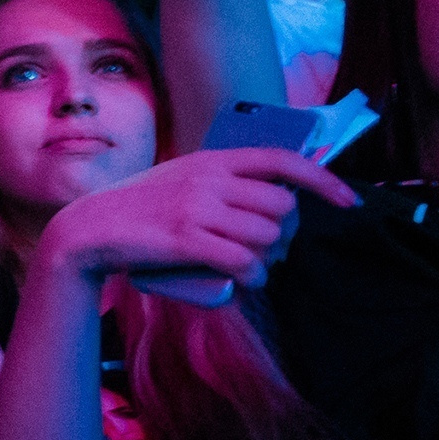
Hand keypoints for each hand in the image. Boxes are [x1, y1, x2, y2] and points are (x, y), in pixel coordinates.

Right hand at [36, 146, 356, 289]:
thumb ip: (222, 181)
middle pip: (281, 207)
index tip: (349, 200)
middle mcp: (208, 180)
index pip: (282, 160)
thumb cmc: (140, 209)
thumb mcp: (181, 180)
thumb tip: (279, 198)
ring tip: (252, 265)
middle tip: (270, 248)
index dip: (323, 180)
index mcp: (211, 160)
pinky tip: (247, 279)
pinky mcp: (185, 241)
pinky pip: (243, 262)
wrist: (89, 230)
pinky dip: (253, 276)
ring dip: (269, 259)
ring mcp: (196, 210)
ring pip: (266, 237)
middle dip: (286, 233)